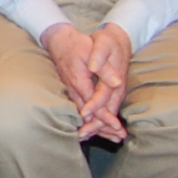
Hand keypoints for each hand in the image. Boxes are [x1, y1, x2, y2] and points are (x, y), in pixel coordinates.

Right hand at [40, 21, 131, 142]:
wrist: (58, 40)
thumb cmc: (77, 44)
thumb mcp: (92, 51)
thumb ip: (104, 69)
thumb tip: (116, 83)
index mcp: (79, 82)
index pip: (94, 106)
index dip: (106, 118)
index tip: (118, 127)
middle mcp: (74, 90)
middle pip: (88, 116)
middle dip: (103, 128)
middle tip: (119, 138)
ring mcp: (72, 91)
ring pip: (83, 115)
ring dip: (97, 126)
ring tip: (113, 137)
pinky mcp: (72, 91)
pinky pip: (81, 109)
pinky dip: (91, 120)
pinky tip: (97, 126)